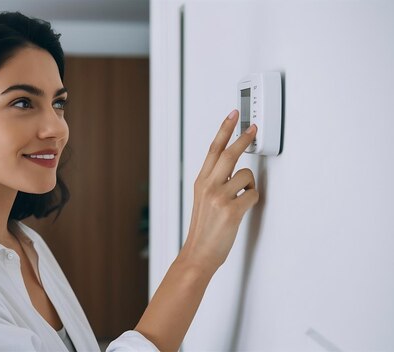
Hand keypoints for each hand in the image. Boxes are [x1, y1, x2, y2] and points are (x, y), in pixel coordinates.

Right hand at [179, 109, 259, 273]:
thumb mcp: (202, 199)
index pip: (213, 149)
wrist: (199, 253)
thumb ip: (215, 181)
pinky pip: (253, 194)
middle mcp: (208, 185)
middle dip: (243, 138)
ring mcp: (219, 197)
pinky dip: (252, 200)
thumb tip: (234, 168)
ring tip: (240, 199)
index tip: (233, 115)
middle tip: (253, 128)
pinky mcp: (232, 210)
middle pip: (229, 153)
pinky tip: (242, 209)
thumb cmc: (204, 228)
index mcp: (201, 181)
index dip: (224, 130)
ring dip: (249, 186)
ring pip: (247, 176)